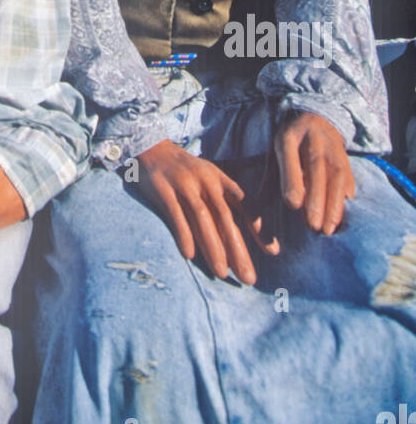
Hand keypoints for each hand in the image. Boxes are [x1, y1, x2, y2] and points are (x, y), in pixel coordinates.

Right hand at [136, 140, 279, 283]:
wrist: (151, 147)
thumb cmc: (185, 172)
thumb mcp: (209, 178)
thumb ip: (224, 202)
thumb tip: (240, 238)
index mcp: (220, 179)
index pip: (246, 204)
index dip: (260, 227)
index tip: (272, 251)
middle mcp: (205, 181)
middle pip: (225, 217)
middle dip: (238, 249)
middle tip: (248, 277)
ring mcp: (184, 184)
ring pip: (202, 218)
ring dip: (213, 247)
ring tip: (221, 272)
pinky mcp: (163, 190)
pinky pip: (176, 215)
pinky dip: (183, 234)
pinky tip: (190, 255)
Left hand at [274, 110, 354, 234]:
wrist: (319, 120)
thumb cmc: (292, 142)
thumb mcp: (276, 151)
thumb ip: (270, 178)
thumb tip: (259, 206)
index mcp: (290, 136)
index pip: (291, 156)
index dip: (293, 180)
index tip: (293, 205)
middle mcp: (314, 140)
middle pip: (317, 169)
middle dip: (316, 199)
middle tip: (313, 226)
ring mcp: (334, 150)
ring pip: (336, 178)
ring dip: (333, 205)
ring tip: (327, 229)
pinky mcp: (347, 162)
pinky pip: (348, 183)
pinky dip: (344, 203)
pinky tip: (338, 221)